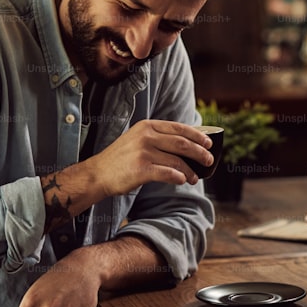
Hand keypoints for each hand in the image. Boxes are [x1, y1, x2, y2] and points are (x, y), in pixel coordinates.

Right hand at [82, 119, 212, 197]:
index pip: (179, 128)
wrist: (98, 174)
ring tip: (194, 178)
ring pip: (177, 161)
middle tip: (208, 160)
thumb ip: (159, 138)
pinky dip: (178, 177)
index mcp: (147, 126)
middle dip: (199, 153)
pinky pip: (167, 173)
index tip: (208, 143)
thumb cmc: (120, 159)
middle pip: (182, 143)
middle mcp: (146, 136)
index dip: (197, 136)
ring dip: (189, 171)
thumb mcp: (138, 139)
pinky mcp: (141, 169)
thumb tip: (188, 144)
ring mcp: (143, 152)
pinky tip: (182, 181)